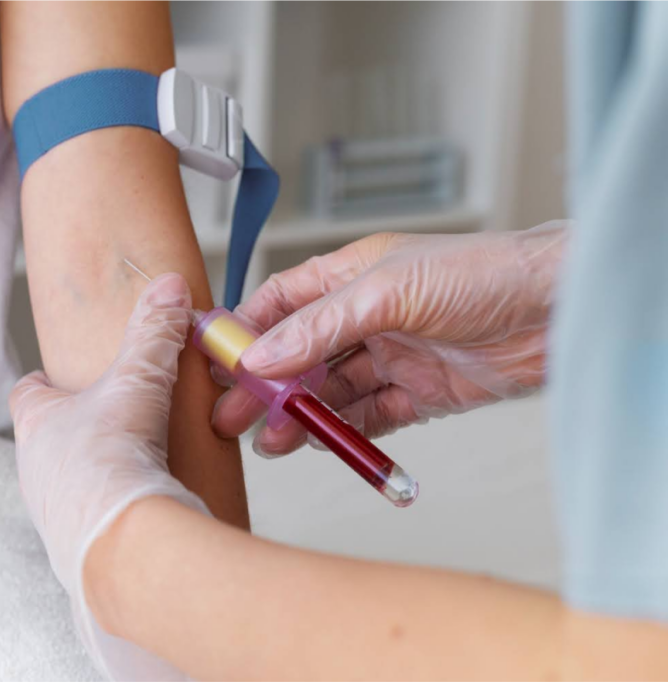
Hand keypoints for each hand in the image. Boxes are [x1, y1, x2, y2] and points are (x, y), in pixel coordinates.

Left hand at [9, 273, 207, 680]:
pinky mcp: (75, 548)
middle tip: (113, 422)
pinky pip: (88, 523)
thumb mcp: (137, 381)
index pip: (26, 393)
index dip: (45, 383)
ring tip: (132, 468)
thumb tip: (168, 286)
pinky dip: (108, 513)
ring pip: (65, 484)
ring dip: (91, 475)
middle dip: (76, 431)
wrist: (116, 541)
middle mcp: (33, 470)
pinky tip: (138, 509)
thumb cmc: (110, 457)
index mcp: (35, 423)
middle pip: (46, 440)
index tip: (64, 378)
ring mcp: (51, 513)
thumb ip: (153, 333)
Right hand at [212, 222, 567, 455]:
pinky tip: (318, 443)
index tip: (214, 359)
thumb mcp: (388, 292)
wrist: (560, 311)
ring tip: (270, 441)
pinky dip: (343, 432)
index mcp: (351, 276)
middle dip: (264, 385)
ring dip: (299, 416)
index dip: (246, 330)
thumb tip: (261, 355)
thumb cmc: (483, 274)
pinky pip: (369, 416)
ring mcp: (392, 355)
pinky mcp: (419, 392)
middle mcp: (367, 316)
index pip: (282, 302)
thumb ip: (320, 326)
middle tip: (231, 415)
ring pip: (329, 391)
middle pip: (298, 354)